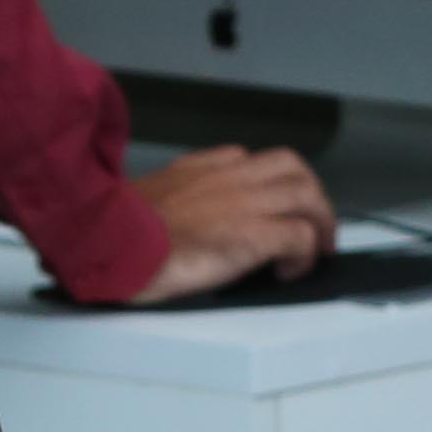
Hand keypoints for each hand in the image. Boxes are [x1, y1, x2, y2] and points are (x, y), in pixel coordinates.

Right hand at [115, 146, 340, 301]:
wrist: (111, 244)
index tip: (272, 206)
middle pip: (292, 167)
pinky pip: (301, 236)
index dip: (271, 183)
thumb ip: (178, 199)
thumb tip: (193, 225)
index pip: (250, 159)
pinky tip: (289, 271)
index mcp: (202, 168)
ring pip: (307, 194)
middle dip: (310, 195)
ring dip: (320, 221)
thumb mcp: (148, 199)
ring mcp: (244, 203)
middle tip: (313, 224)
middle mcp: (229, 177)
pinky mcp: (253, 234)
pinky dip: (304, 254)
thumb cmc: (118, 231)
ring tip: (315, 248)